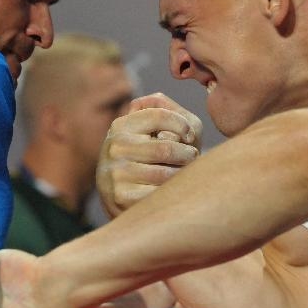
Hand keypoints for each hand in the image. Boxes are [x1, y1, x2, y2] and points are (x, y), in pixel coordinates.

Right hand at [97, 93, 202, 216]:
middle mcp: (116, 147)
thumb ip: (167, 110)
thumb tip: (182, 128)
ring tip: (184, 174)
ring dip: (183, 175)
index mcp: (122, 126)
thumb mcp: (152, 128)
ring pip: (166, 174)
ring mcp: (116, 173)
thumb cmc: (147, 155)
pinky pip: (160, 194)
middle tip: (191, 158)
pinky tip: (170, 191)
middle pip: (166, 149)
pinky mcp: (122, 197)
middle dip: (188, 155)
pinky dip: (172, 193)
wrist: (120, 194)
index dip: (183, 125)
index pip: (160, 116)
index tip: (189, 136)